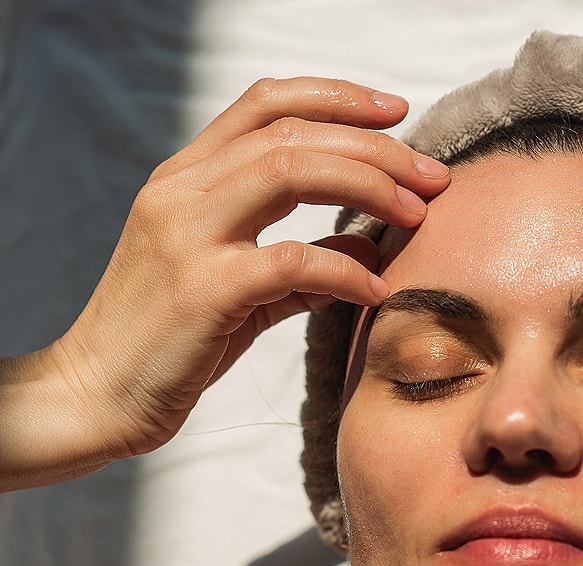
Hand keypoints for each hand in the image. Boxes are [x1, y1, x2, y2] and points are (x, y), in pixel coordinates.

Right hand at [0, 77, 449, 488]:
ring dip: (368, 185)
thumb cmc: (169, 345)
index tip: (397, 114)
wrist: (96, 397)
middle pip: (292, 133)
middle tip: (433, 177)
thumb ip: (299, 268)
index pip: (267, 106)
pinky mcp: (201, 290)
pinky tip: (376, 287)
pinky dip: (344, 269)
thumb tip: (367, 245)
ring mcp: (187, 236)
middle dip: (376, 147)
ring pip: (289, 170)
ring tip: (417, 215)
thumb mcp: (238, 293)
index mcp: (185, 179)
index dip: (338, 98)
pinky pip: (291, 261)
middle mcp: (181, 192)